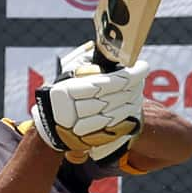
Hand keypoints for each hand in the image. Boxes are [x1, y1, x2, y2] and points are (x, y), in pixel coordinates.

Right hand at [31, 57, 148, 162]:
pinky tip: (132, 107)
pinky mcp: (86, 139)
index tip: (142, 66)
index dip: (127, 76)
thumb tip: (110, 53)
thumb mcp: (69, 71)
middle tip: (142, 74)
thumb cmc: (63, 90)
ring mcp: (77, 128)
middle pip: (110, 98)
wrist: (48, 123)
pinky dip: (124, 117)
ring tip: (139, 90)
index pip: (103, 83)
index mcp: (64, 91)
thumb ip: (88, 61)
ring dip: (130, 102)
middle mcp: (69, 111)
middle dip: (132, 86)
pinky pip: (110, 128)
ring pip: (112, 114)